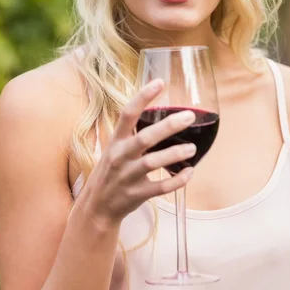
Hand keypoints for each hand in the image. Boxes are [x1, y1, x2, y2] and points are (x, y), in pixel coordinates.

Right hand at [79, 79, 195, 225]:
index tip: (160, 83)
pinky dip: (176, 181)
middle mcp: (120, 156)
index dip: (143, 97)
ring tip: (192, 149)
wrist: (97, 206)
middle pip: (144, 138)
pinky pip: (160, 188)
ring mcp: (127, 176)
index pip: (127, 114)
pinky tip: (189, 172)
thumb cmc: (112, 171)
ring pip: (152, 163)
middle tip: (189, 116)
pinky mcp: (136, 194)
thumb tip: (162, 113)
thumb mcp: (116, 148)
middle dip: (168, 127)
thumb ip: (134, 133)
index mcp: (116, 141)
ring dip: (174, 154)